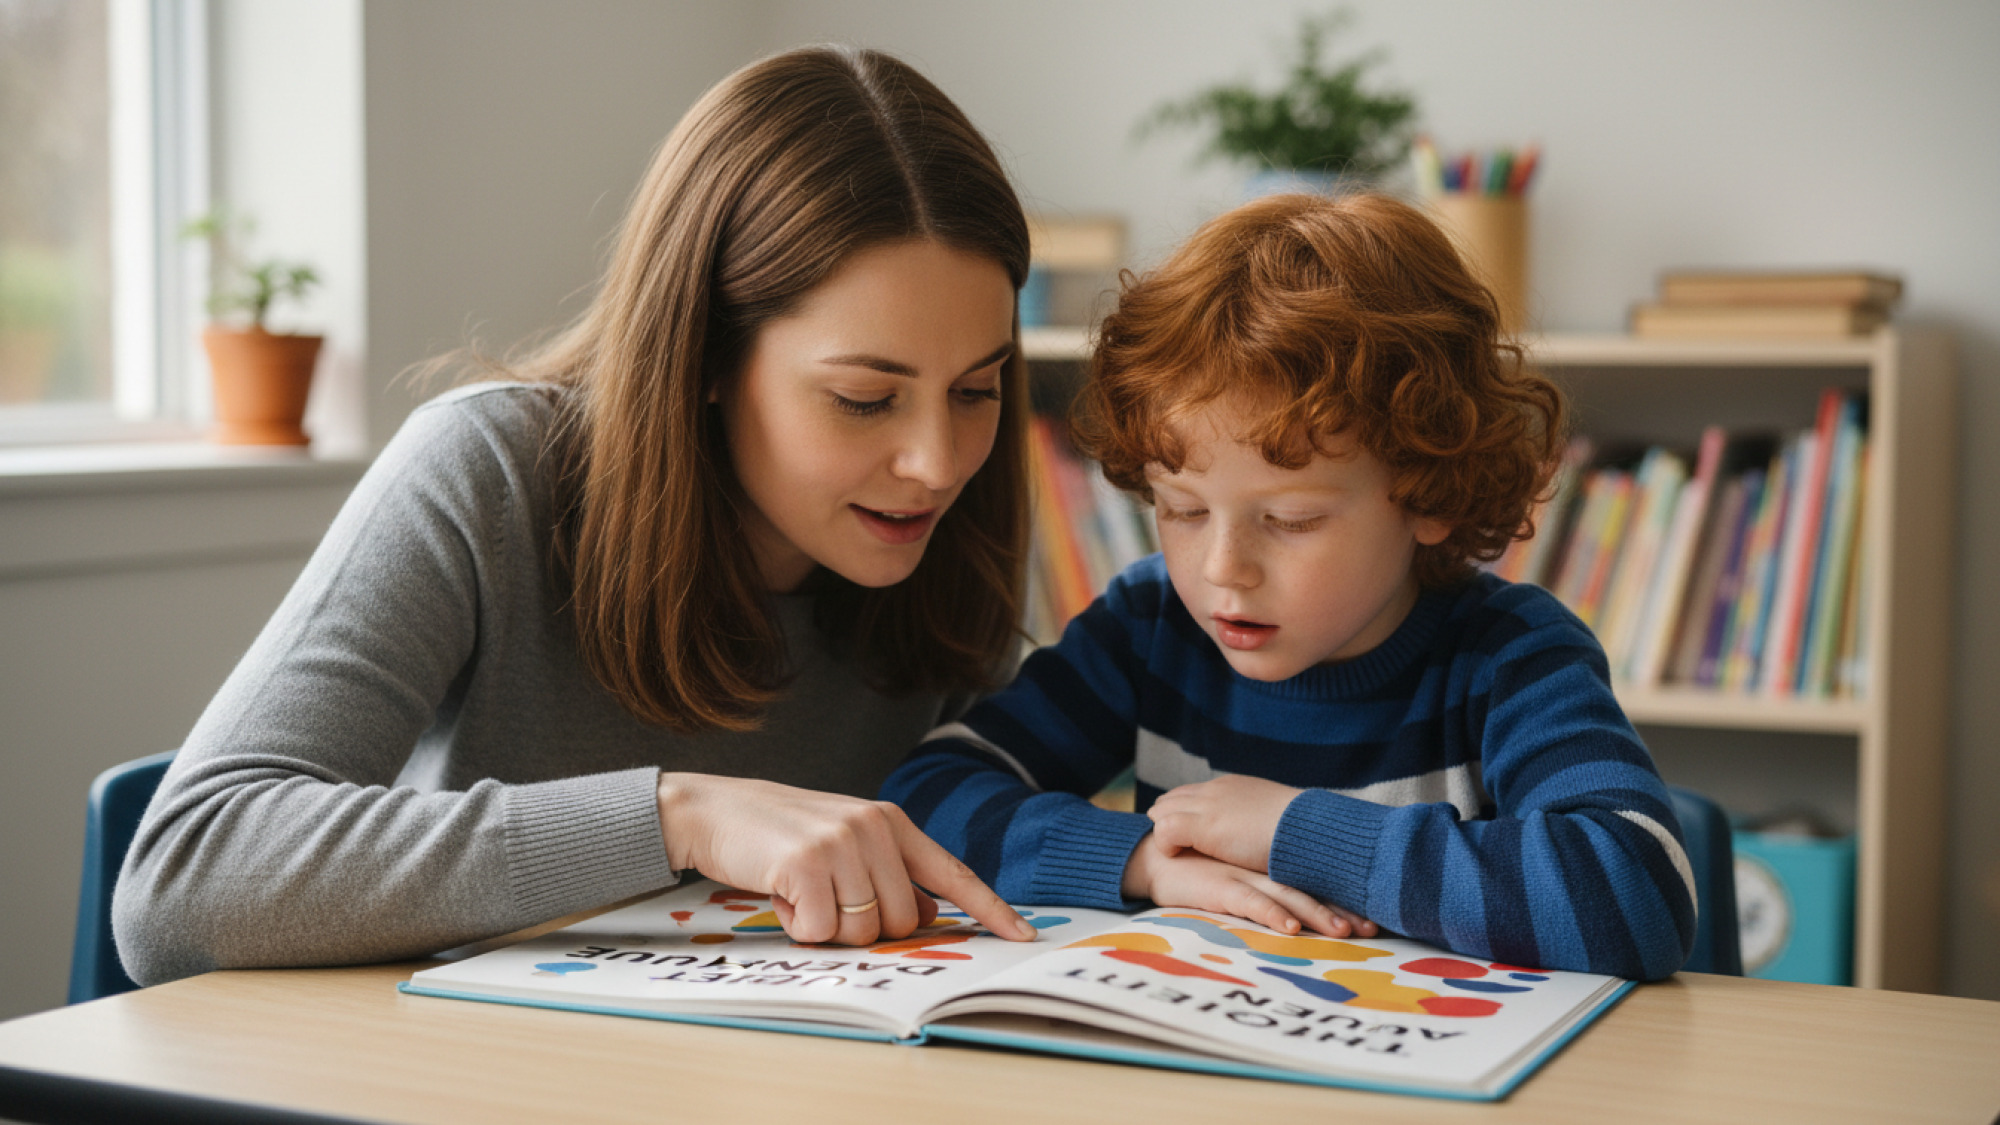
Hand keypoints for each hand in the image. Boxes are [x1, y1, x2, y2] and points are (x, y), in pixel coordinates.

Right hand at [656, 773, 1035, 946]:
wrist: (716, 809)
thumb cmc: (782, 835)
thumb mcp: (847, 844)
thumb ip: (892, 875)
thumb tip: (932, 918)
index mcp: (893, 823)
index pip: (954, 873)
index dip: (991, 910)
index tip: (1023, 938)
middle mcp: (876, 828)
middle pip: (905, 922)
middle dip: (867, 928)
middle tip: (827, 899)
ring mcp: (842, 844)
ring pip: (866, 933)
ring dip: (830, 929)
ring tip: (803, 892)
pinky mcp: (807, 864)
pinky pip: (823, 932)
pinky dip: (799, 927)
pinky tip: (781, 895)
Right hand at [1121, 833, 1375, 938]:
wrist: (1154, 857)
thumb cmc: (1198, 870)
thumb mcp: (1240, 876)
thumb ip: (1267, 885)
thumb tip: (1300, 908)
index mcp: (1269, 868)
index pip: (1313, 882)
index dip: (1342, 898)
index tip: (1373, 917)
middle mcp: (1262, 870)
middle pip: (1309, 889)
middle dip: (1341, 909)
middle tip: (1372, 927)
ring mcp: (1242, 876)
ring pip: (1288, 896)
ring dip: (1317, 914)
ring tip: (1343, 932)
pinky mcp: (1220, 886)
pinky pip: (1250, 902)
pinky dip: (1271, 915)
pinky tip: (1290, 929)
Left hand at [1146, 773, 1300, 873]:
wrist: (1307, 830)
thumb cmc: (1300, 832)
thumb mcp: (1274, 818)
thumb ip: (1257, 820)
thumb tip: (1261, 834)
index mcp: (1233, 787)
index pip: (1191, 793)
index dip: (1182, 813)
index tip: (1184, 835)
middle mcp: (1215, 791)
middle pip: (1172, 799)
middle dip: (1167, 820)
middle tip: (1172, 846)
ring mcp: (1207, 806)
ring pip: (1163, 811)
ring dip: (1164, 832)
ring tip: (1174, 854)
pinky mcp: (1201, 825)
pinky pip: (1164, 829)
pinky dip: (1165, 844)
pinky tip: (1177, 857)